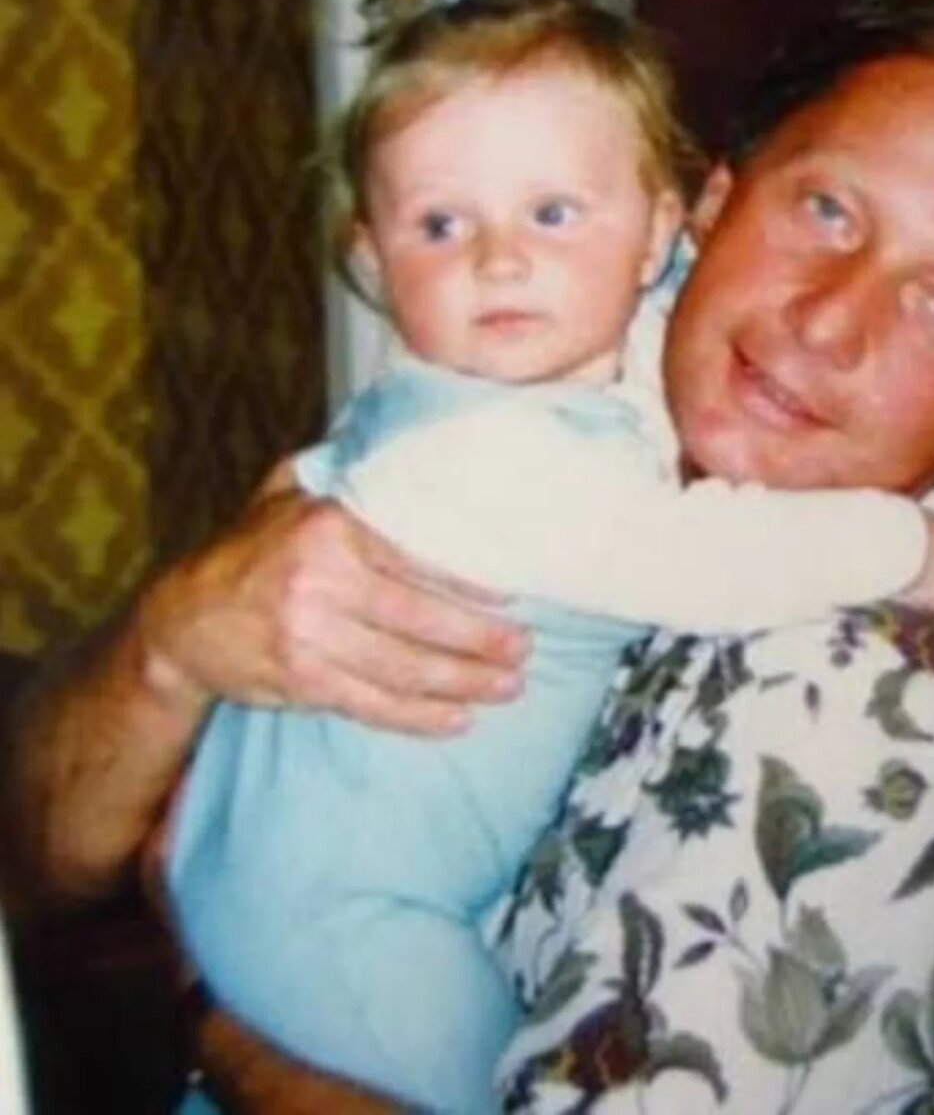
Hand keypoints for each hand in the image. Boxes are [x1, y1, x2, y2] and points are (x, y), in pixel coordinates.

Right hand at [135, 465, 529, 733]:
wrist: (182, 620)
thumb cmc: (251, 551)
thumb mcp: (286, 493)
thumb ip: (344, 471)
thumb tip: (414, 442)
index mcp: (329, 528)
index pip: (415, 557)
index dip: (469, 583)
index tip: (512, 598)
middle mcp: (321, 581)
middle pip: (420, 618)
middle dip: (480, 640)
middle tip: (523, 651)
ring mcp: (310, 637)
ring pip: (404, 668)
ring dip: (464, 683)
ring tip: (507, 687)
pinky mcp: (303, 682)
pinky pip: (374, 704)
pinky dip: (420, 717)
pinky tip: (457, 720)